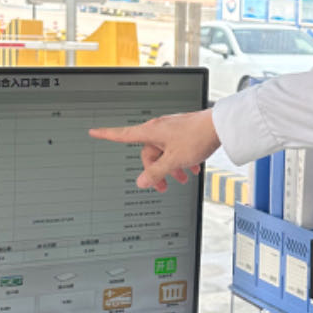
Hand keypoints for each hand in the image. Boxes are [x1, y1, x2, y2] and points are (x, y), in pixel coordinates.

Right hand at [89, 110, 219, 190]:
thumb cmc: (197, 137)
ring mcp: (171, 129)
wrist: (219, 126)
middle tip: (165, 186)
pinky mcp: (183, 131)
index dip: (106, 134)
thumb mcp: (174, 161)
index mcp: (151, 132)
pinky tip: (193, 168)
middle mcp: (159, 128)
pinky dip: (182, 159)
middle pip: (148, 153)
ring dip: (172, 167)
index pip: (122, 135)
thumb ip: (156, 173)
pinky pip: (176, 148)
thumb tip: (142, 182)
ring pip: (164, 152)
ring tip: (183, 178)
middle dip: (156, 170)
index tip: (93, 132)